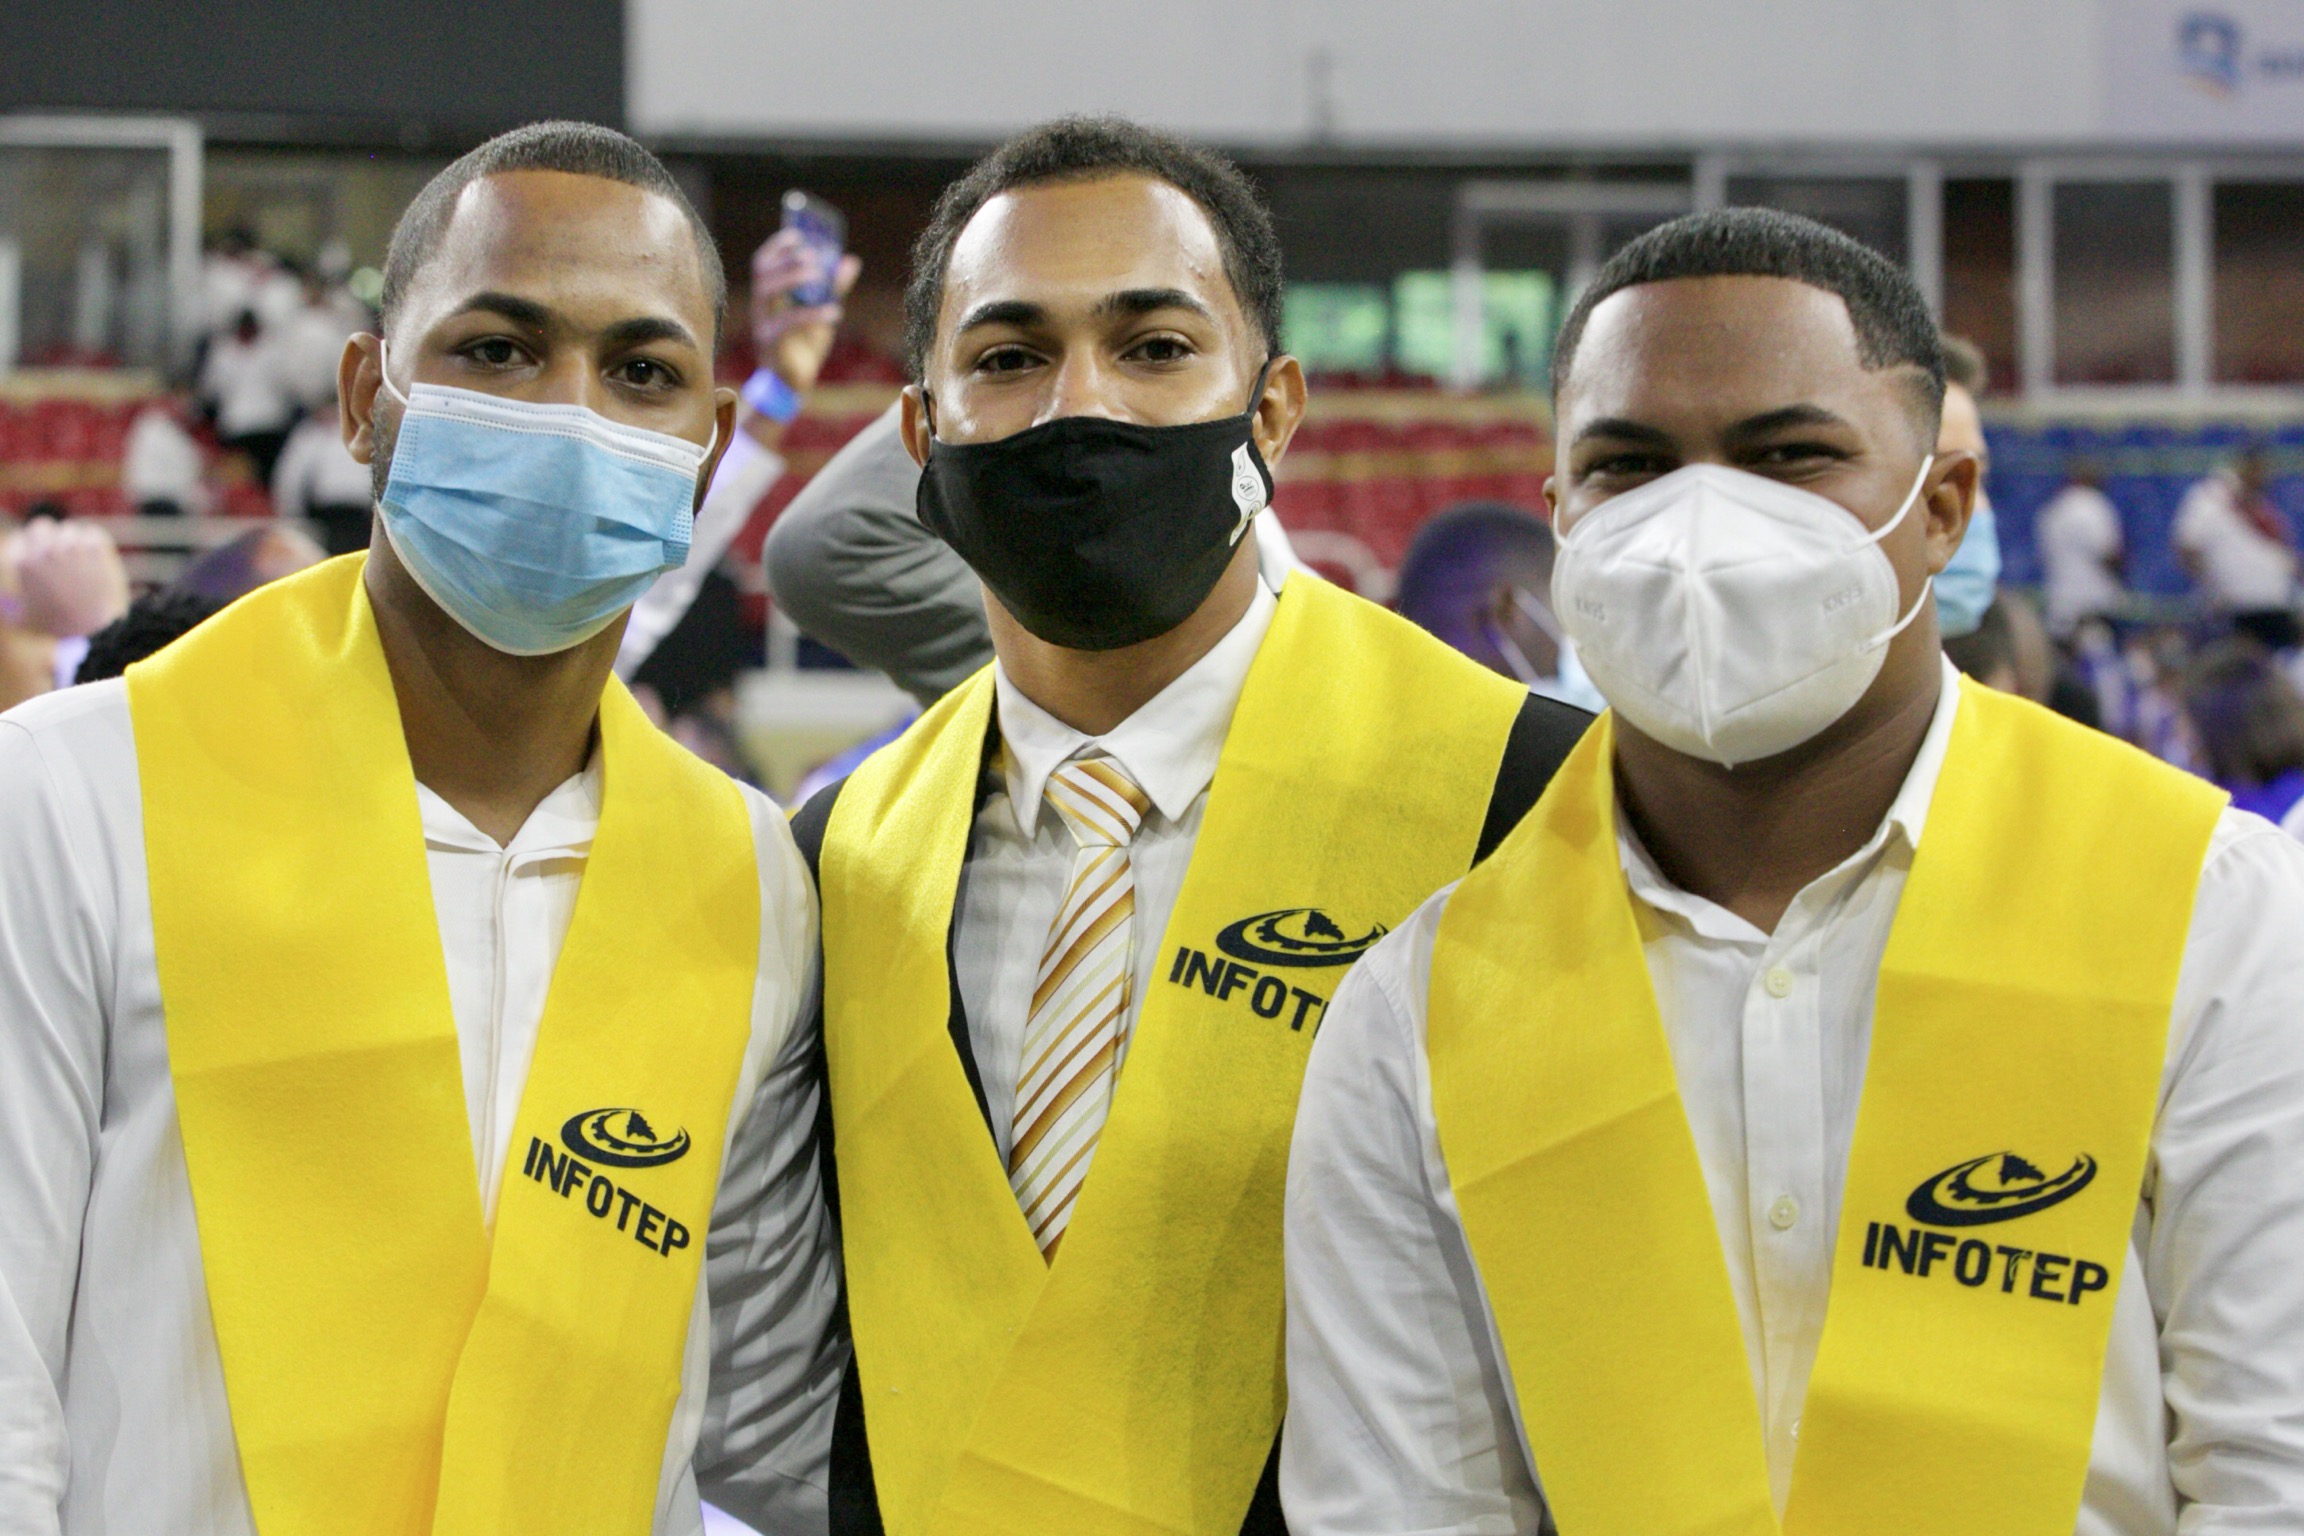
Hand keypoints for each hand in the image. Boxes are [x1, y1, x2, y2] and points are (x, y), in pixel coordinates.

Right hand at [12, 519, 129, 638]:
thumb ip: (4, 601)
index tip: (33, 554)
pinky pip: (90, 534)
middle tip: (50, 546)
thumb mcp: (17, 614)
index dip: (25, 546)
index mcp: (24, 563)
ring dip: (68, 539)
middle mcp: (46, 552)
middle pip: (41, 525)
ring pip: (68, 529)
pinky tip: (88, 552)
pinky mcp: (94, 552)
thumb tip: (1, 596)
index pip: (19, 540)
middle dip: (44, 534)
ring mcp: (71, 550)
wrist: (88, 626)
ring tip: (71, 554)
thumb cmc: (50, 622)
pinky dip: (89, 541)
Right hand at [750, 227, 862, 397]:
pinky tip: (834, 313)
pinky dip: (812, 315)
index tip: (797, 235)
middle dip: (786, 260)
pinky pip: (787, 324)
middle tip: (811, 256)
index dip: (777, 247)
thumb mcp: (821, 311)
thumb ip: (834, 287)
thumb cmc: (803, 344)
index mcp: (769, 296)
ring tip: (819, 276)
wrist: (793, 383)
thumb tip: (850, 260)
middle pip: (763, 273)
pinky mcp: (771, 344)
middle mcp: (761, 307)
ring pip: (767, 293)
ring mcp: (763, 324)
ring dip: (792, 279)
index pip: (763, 262)